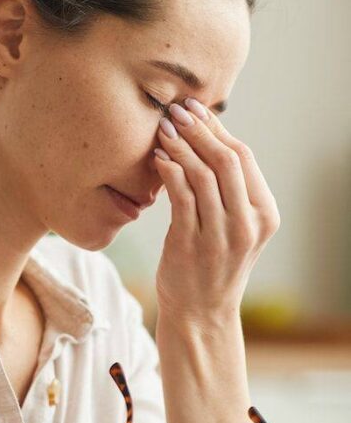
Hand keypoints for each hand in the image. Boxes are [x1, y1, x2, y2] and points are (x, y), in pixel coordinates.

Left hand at [152, 98, 279, 325]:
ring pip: (202, 175)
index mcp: (264, 214)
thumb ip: (229, 190)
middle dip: (198, 129)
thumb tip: (206, 134)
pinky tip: (158, 159)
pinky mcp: (189, 246)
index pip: (243, 157)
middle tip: (175, 111)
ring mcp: (220, 237)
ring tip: (162, 130)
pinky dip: (169, 172)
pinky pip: (180, 198)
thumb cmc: (212, 264)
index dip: (217, 129)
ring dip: (180, 146)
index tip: (195, 109)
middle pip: (225, 160)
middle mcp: (247, 225)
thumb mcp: (234, 227)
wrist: (200, 313)